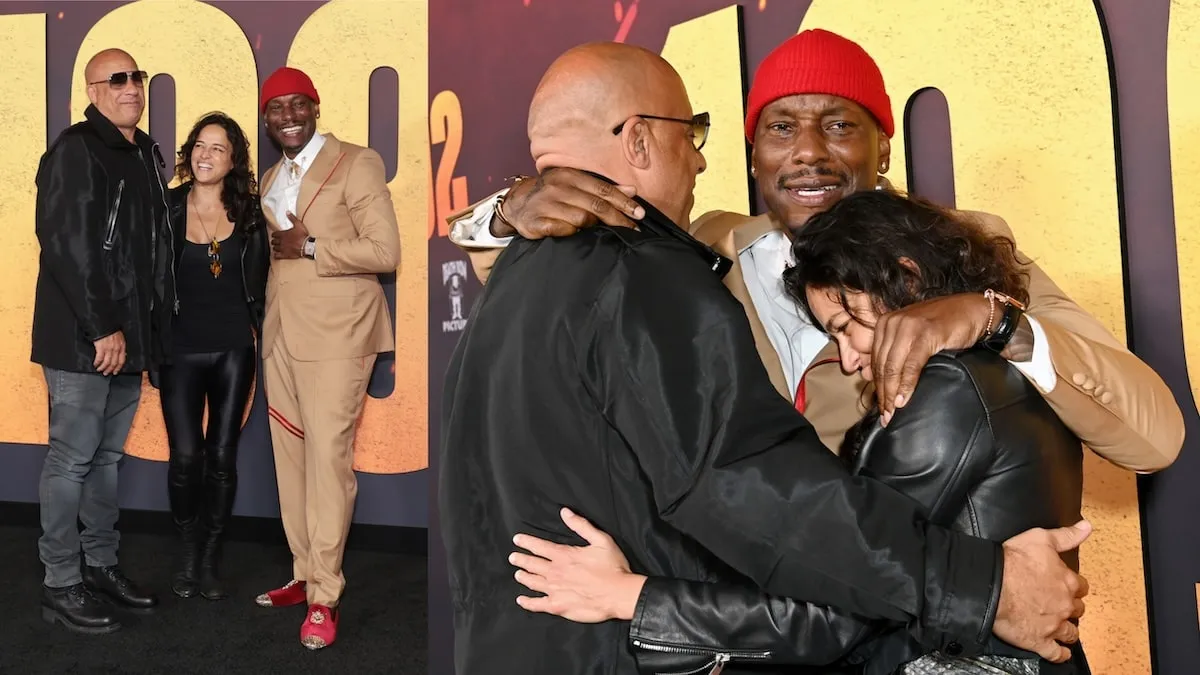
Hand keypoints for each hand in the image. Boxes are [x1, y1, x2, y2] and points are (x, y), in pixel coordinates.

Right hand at [92, 331, 125, 374]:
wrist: (105, 324)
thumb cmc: (111, 330)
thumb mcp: (119, 338)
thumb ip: (120, 346)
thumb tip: (121, 354)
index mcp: (122, 346)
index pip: (122, 360)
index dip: (118, 368)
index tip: (115, 372)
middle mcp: (116, 349)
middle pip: (114, 363)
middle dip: (110, 370)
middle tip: (106, 373)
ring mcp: (109, 348)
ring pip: (107, 362)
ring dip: (103, 368)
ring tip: (100, 370)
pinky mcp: (101, 347)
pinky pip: (100, 358)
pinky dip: (97, 363)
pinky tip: (95, 364)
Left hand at [271, 212, 309, 258]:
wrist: (307, 246)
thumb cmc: (303, 236)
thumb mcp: (298, 224)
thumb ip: (292, 218)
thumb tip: (287, 212)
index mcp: (283, 234)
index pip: (274, 234)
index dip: (274, 234)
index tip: (275, 235)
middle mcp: (281, 241)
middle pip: (273, 241)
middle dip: (274, 241)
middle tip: (276, 241)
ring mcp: (282, 248)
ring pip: (274, 248)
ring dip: (275, 247)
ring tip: (276, 247)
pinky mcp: (285, 255)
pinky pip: (277, 255)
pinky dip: (276, 255)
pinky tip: (277, 254)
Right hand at [492, 168, 645, 238]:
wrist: (518, 204)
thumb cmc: (554, 195)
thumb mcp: (577, 185)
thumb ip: (604, 189)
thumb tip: (632, 190)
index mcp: (570, 176)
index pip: (603, 189)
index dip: (623, 202)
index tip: (640, 214)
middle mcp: (558, 187)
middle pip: (595, 205)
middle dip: (618, 218)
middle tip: (634, 230)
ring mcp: (545, 204)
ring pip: (580, 218)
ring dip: (595, 227)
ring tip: (605, 233)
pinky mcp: (535, 222)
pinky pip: (561, 230)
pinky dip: (572, 232)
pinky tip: (577, 235)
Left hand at [509, 507, 645, 622]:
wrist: (619, 594)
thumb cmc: (613, 567)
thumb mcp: (600, 539)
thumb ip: (581, 525)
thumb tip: (565, 512)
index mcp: (564, 555)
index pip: (539, 547)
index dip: (527, 542)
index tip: (517, 540)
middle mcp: (556, 572)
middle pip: (532, 564)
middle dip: (521, 560)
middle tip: (513, 557)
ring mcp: (555, 590)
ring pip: (533, 582)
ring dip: (524, 577)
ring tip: (518, 574)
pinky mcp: (559, 607)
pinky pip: (538, 605)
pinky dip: (528, 602)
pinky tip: (521, 600)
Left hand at [871, 293, 989, 424]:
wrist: (974, 311)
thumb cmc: (944, 327)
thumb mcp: (912, 336)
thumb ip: (894, 352)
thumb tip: (869, 376)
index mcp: (886, 323)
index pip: (876, 360)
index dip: (877, 386)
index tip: (879, 406)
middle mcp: (893, 323)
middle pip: (883, 366)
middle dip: (883, 394)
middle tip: (885, 416)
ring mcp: (909, 327)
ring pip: (893, 367)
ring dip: (892, 394)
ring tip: (893, 413)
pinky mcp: (926, 334)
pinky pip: (911, 365)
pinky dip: (907, 385)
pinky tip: (904, 400)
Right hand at [993, 520, 1091, 662]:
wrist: (990, 584)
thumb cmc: (1013, 561)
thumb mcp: (1041, 538)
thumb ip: (1066, 535)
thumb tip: (1086, 527)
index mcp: (1067, 582)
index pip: (1081, 587)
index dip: (1074, 586)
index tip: (1067, 586)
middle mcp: (1065, 605)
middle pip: (1077, 610)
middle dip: (1070, 607)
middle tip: (1060, 604)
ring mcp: (1053, 626)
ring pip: (1071, 633)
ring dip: (1067, 630)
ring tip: (1061, 627)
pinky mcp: (1039, 641)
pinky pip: (1056, 653)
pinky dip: (1060, 654)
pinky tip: (1060, 651)